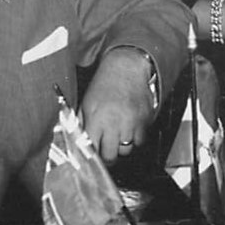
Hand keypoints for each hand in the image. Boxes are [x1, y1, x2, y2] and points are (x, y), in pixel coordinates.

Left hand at [80, 48, 155, 164]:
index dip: (92, 155)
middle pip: (111, 156)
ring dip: (121, 147)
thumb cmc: (104, 85)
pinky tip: (130, 130)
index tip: (93, 154)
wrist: (127, 68)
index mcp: (96, 119)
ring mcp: (132, 122)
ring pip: (127, 150)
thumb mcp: (86, 103)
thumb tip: (78, 144)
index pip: (92, 149)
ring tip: (118, 135)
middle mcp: (115, 123)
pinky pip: (140, 141)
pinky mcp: (145, 120)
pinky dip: (135, 139)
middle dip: (107, 156)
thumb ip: (82, 124)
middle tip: (106, 150)